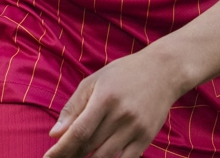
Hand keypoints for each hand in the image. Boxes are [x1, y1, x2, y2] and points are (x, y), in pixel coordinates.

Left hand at [44, 48, 187, 157]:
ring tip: (78, 157)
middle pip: (89, 147)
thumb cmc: (124, 73)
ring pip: (104, 157)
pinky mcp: (146, 137)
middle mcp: (121, 115)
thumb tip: (55, 134)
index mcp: (105, 98)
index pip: (78, 133)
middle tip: (62, 157)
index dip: (60, 150)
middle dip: (71, 155)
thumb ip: (74, 107)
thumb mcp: (95, 81)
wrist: (164, 70)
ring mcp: (136, 128)